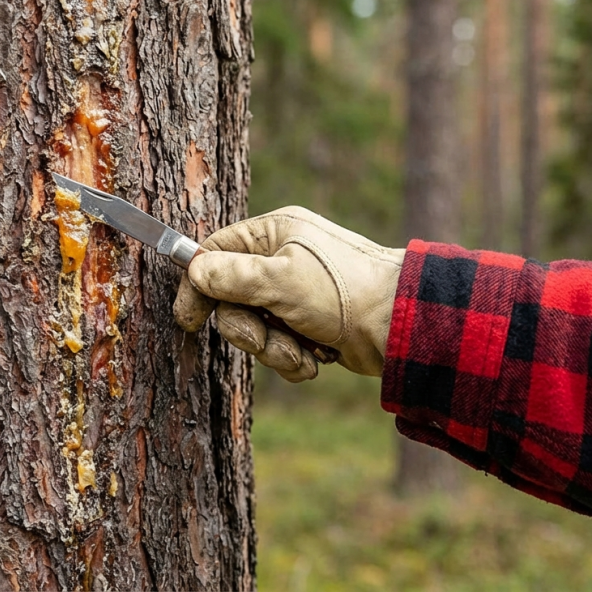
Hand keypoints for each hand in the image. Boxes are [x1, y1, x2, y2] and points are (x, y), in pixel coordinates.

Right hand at [173, 207, 404, 381]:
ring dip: (275, 349)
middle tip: (267, 337)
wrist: (402, 327)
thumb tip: (193, 271)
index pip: (214, 252)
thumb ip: (229, 276)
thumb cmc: (344, 292)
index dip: (198, 286)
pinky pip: (280, 346)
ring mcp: (296, 294)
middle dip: (249, 330)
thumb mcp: (279, 280)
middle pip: (232, 299)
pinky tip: (319, 357)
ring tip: (304, 351)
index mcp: (273, 233)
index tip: (189, 318)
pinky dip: (295, 358)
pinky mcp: (310, 324)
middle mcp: (283, 259)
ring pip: (256, 329)